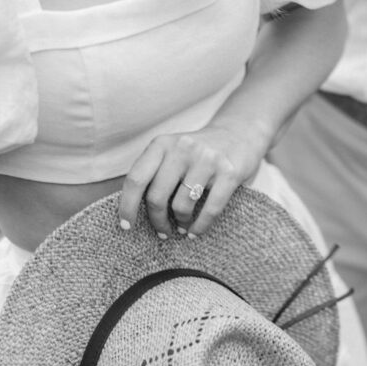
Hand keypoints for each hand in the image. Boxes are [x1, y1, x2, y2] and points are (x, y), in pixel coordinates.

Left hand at [118, 118, 269, 236]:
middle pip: (157, 196)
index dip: (127, 206)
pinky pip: (210, 209)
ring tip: (182, 228)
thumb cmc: (198, 152)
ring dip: (180, 224)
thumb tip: (132, 209)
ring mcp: (207, 160)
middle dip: (157, 221)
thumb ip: (154, 171)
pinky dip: (200, 227)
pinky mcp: (229, 173)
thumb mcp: (172, 151)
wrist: (240, 132)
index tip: (126, 225)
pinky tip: (195, 232)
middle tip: (162, 231)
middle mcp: (182, 149)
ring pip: (181, 206)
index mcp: (162, 144)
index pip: (136, 179)